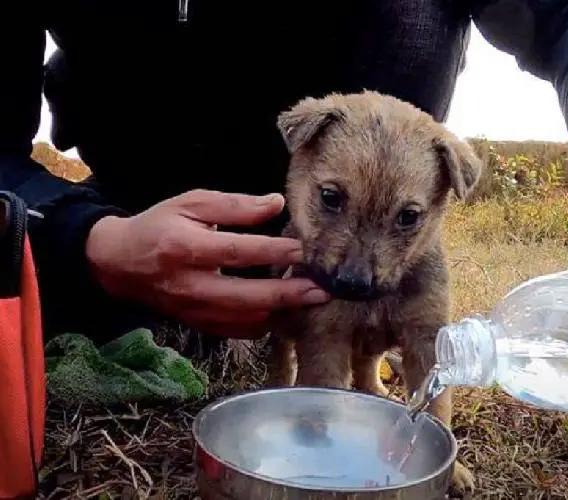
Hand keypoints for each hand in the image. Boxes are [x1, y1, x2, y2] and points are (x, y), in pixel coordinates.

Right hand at [85, 189, 329, 337]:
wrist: (119, 264)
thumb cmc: (159, 226)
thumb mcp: (191, 203)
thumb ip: (235, 205)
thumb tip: (277, 203)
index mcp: (184, 248)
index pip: (237, 252)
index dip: (273, 252)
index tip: (304, 250)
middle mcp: (190, 285)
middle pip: (247, 297)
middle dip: (289, 295)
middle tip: (323, 289)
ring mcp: (194, 310)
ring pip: (246, 319)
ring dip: (283, 310)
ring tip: (312, 298)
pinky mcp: (200, 325)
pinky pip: (240, 331)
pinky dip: (267, 322)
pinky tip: (287, 310)